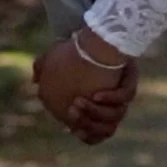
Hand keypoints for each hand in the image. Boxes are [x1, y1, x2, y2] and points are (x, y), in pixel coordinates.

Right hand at [33, 29, 137, 143]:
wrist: (98, 33)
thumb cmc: (76, 50)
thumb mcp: (54, 58)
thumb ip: (43, 69)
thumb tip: (36, 83)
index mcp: (98, 110)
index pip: (94, 134)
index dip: (84, 133)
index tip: (71, 127)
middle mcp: (113, 106)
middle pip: (106, 129)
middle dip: (88, 122)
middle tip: (72, 108)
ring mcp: (122, 95)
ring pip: (116, 116)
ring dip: (96, 113)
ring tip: (79, 101)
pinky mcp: (130, 81)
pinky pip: (125, 96)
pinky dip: (112, 99)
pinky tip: (98, 96)